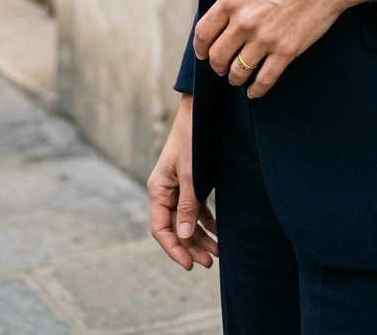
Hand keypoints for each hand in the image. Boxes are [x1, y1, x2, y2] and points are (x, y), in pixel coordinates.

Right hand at [147, 93, 218, 269]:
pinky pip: (196, 209)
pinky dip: (206, 221)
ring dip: (200, 237)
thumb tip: (182, 237)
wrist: (201, 111)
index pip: (161, 229)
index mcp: (158, 189)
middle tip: (208, 263)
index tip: (190, 265)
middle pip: (175, 228)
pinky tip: (218, 233)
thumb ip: (187, 205)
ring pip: (186, 221)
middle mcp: (165, 191)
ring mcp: (178, 187)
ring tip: (217, 253)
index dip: (174, 249)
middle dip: (190, 247)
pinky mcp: (191, 182)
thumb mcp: (191, 174)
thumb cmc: (192, 139)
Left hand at [193, 0, 365, 99]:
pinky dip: (256, 90)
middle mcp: (244, 21)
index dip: (201, 48)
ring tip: (238, 78)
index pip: (203, 33)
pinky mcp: (286, 51)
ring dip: (235, 78)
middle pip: (217, 56)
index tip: (204, 54)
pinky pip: (264, 80)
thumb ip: (236, 1)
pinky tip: (255, 90)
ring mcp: (265, 38)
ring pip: (237, 72)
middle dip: (218, 66)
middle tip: (223, 68)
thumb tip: (223, 22)